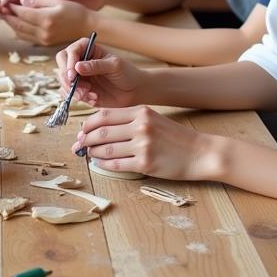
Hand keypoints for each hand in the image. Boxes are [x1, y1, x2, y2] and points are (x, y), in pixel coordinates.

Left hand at [2, 0, 91, 46]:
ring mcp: (44, 39)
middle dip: (8, 16)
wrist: (86, 25)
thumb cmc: (74, 10)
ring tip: (5, 16)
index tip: (4, 1)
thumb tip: (22, 0)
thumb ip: (38, 1)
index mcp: (46, 18)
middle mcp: (43, 31)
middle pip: (19, 24)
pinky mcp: (45, 43)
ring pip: (21, 32)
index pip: (22, 13)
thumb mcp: (56, 0)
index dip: (12, 7)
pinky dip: (19, 31)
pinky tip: (16, 24)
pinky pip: (27, 37)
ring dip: (11, 24)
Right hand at [56, 37, 147, 107]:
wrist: (133, 91)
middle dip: (67, 78)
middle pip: (62, 65)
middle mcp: (80, 61)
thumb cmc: (127, 73)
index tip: (73, 75)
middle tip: (77, 88)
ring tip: (90, 94)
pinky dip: (77, 98)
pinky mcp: (80, 89)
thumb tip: (77, 67)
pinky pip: (69, 94)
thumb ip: (96, 66)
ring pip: (63, 81)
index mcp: (88, 48)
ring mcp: (79, 76)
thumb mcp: (115, 66)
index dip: (69, 63)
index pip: (71, 51)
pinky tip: (93, 98)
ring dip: (73, 90)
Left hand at [73, 106, 204, 180]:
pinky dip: (103, 165)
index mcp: (140, 111)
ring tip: (87, 155)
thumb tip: (101, 127)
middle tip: (77, 145)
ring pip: (106, 149)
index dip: (87, 124)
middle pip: (101, 132)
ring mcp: (143, 145)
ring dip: (92, 153)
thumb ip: (129, 120)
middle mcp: (140, 126)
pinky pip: (117, 164)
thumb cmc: (174, 136)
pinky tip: (99, 164)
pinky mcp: (146, 163)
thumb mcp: (152, 119)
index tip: (80, 131)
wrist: (200, 152)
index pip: (104, 115)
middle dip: (85, 139)